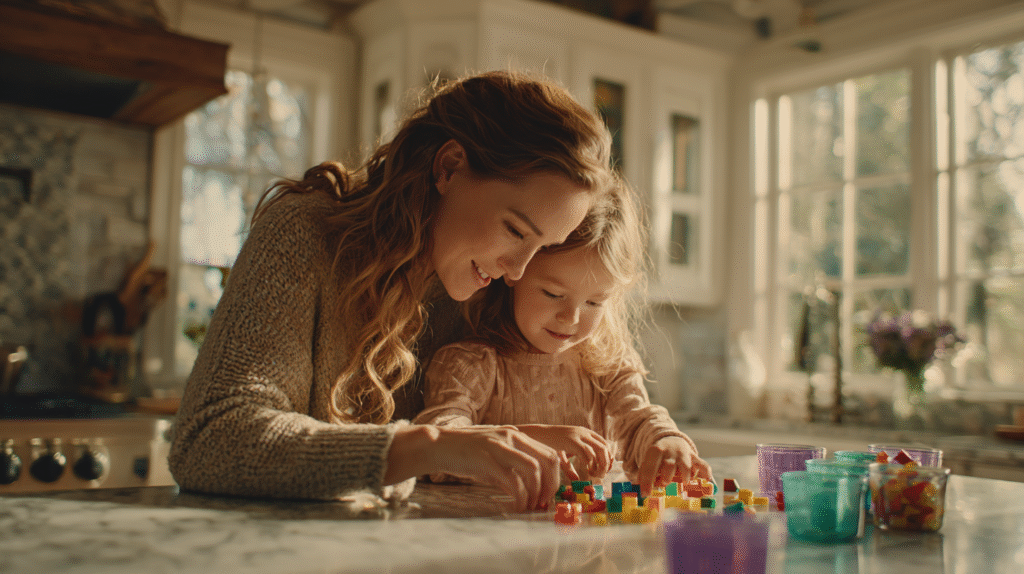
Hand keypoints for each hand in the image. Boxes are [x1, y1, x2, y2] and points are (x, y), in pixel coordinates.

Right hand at [386, 425, 560, 511]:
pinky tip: (516, 506)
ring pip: (533, 469)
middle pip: (548, 459)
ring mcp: (499, 446)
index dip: (555, 477)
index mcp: (516, 435)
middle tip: (543, 502)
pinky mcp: (486, 460)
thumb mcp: (493, 455)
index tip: (548, 494)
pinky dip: (519, 497)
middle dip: (550, 485)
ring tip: (529, 506)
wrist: (437, 445)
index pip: (549, 453)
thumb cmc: (464, 453)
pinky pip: (512, 481)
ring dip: (536, 492)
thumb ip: (510, 467)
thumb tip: (524, 490)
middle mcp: (512, 436)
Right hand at [513, 424, 612, 481]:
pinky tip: (585, 472)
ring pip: (600, 450)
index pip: (605, 444)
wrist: (533, 436)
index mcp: (584, 433)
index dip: (608, 458)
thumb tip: (577, 480)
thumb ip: (571, 466)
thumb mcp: (562, 455)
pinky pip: (587, 454)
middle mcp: (584, 433)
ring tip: (594, 475)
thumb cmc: (546, 447)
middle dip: (606, 463)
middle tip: (601, 475)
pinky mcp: (571, 441)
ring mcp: (578, 436)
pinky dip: (589, 465)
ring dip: (600, 465)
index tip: (605, 470)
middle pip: (605, 447)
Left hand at [635, 436, 713, 496]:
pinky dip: (705, 473)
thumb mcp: (649, 460)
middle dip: (667, 476)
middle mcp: (670, 452)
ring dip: (685, 476)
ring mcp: (684, 454)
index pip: (650, 466)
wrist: (670, 440)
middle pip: (669, 465)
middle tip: (664, 483)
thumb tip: (640, 491)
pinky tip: (706, 482)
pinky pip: (702, 465)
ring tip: (683, 482)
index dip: (646, 481)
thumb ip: (644, 474)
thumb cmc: (658, 457)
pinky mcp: (695, 458)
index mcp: (656, 451)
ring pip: (686, 466)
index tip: (645, 494)